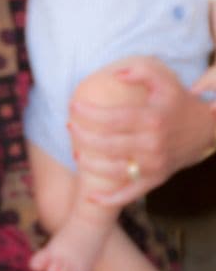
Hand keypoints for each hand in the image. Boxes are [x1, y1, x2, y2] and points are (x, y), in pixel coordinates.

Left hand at [69, 56, 215, 206]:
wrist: (207, 130)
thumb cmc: (178, 101)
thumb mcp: (164, 79)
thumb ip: (140, 71)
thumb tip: (115, 74)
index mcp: (152, 120)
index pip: (112, 119)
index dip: (89, 114)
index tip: (73, 106)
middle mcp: (153, 145)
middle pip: (108, 144)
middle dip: (82, 136)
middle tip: (69, 126)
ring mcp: (155, 165)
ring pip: (114, 170)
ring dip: (90, 163)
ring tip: (75, 152)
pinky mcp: (157, 179)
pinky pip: (132, 193)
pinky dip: (111, 199)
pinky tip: (91, 196)